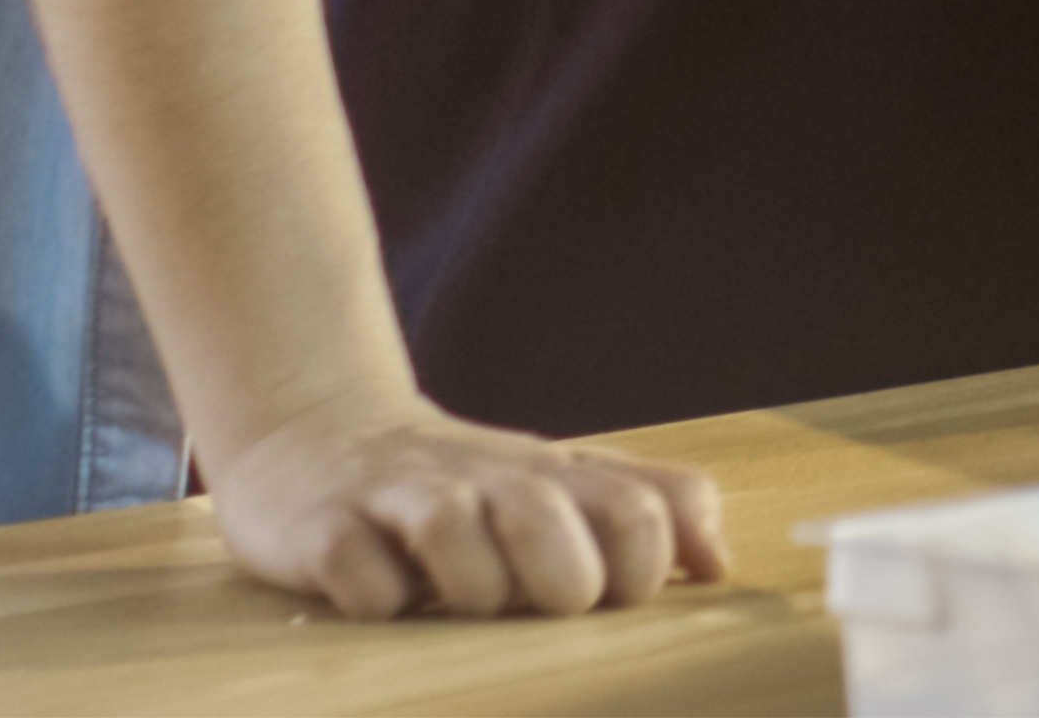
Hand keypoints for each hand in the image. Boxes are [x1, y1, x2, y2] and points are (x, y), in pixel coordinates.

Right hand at [207, 387, 725, 618]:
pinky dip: (378, 601)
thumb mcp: (562, 483)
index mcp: (554, 474)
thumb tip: (719, 565)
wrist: (318, 433)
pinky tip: (380, 596)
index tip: (615, 599)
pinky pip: (364, 581)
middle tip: (532, 604)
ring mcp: (402, 499)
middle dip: (559, 587)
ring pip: (456, 541)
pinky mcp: (324, 529)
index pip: (640, 512)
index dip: (643, 571)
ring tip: (456, 600)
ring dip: (471, 591)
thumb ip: (652, 510)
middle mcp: (486, 479)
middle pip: (551, 525)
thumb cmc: (466, 485)